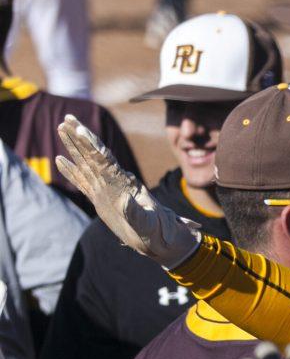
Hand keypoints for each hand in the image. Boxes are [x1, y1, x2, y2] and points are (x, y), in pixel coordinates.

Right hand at [56, 114, 199, 267]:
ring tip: (61, 128)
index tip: (82, 129)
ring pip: (86, 163)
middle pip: (94, 154)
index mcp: (125, 184)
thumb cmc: (158, 232)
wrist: (161, 241)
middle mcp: (115, 182)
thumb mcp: (149, 224)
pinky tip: (60, 160)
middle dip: (81, 136)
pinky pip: (83, 182)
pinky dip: (71, 171)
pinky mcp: (101, 200)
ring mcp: (107, 190)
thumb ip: (137, 213)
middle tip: (67, 117)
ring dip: (74, 146)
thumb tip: (126, 201)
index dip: (93, 145)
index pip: (106, 160)